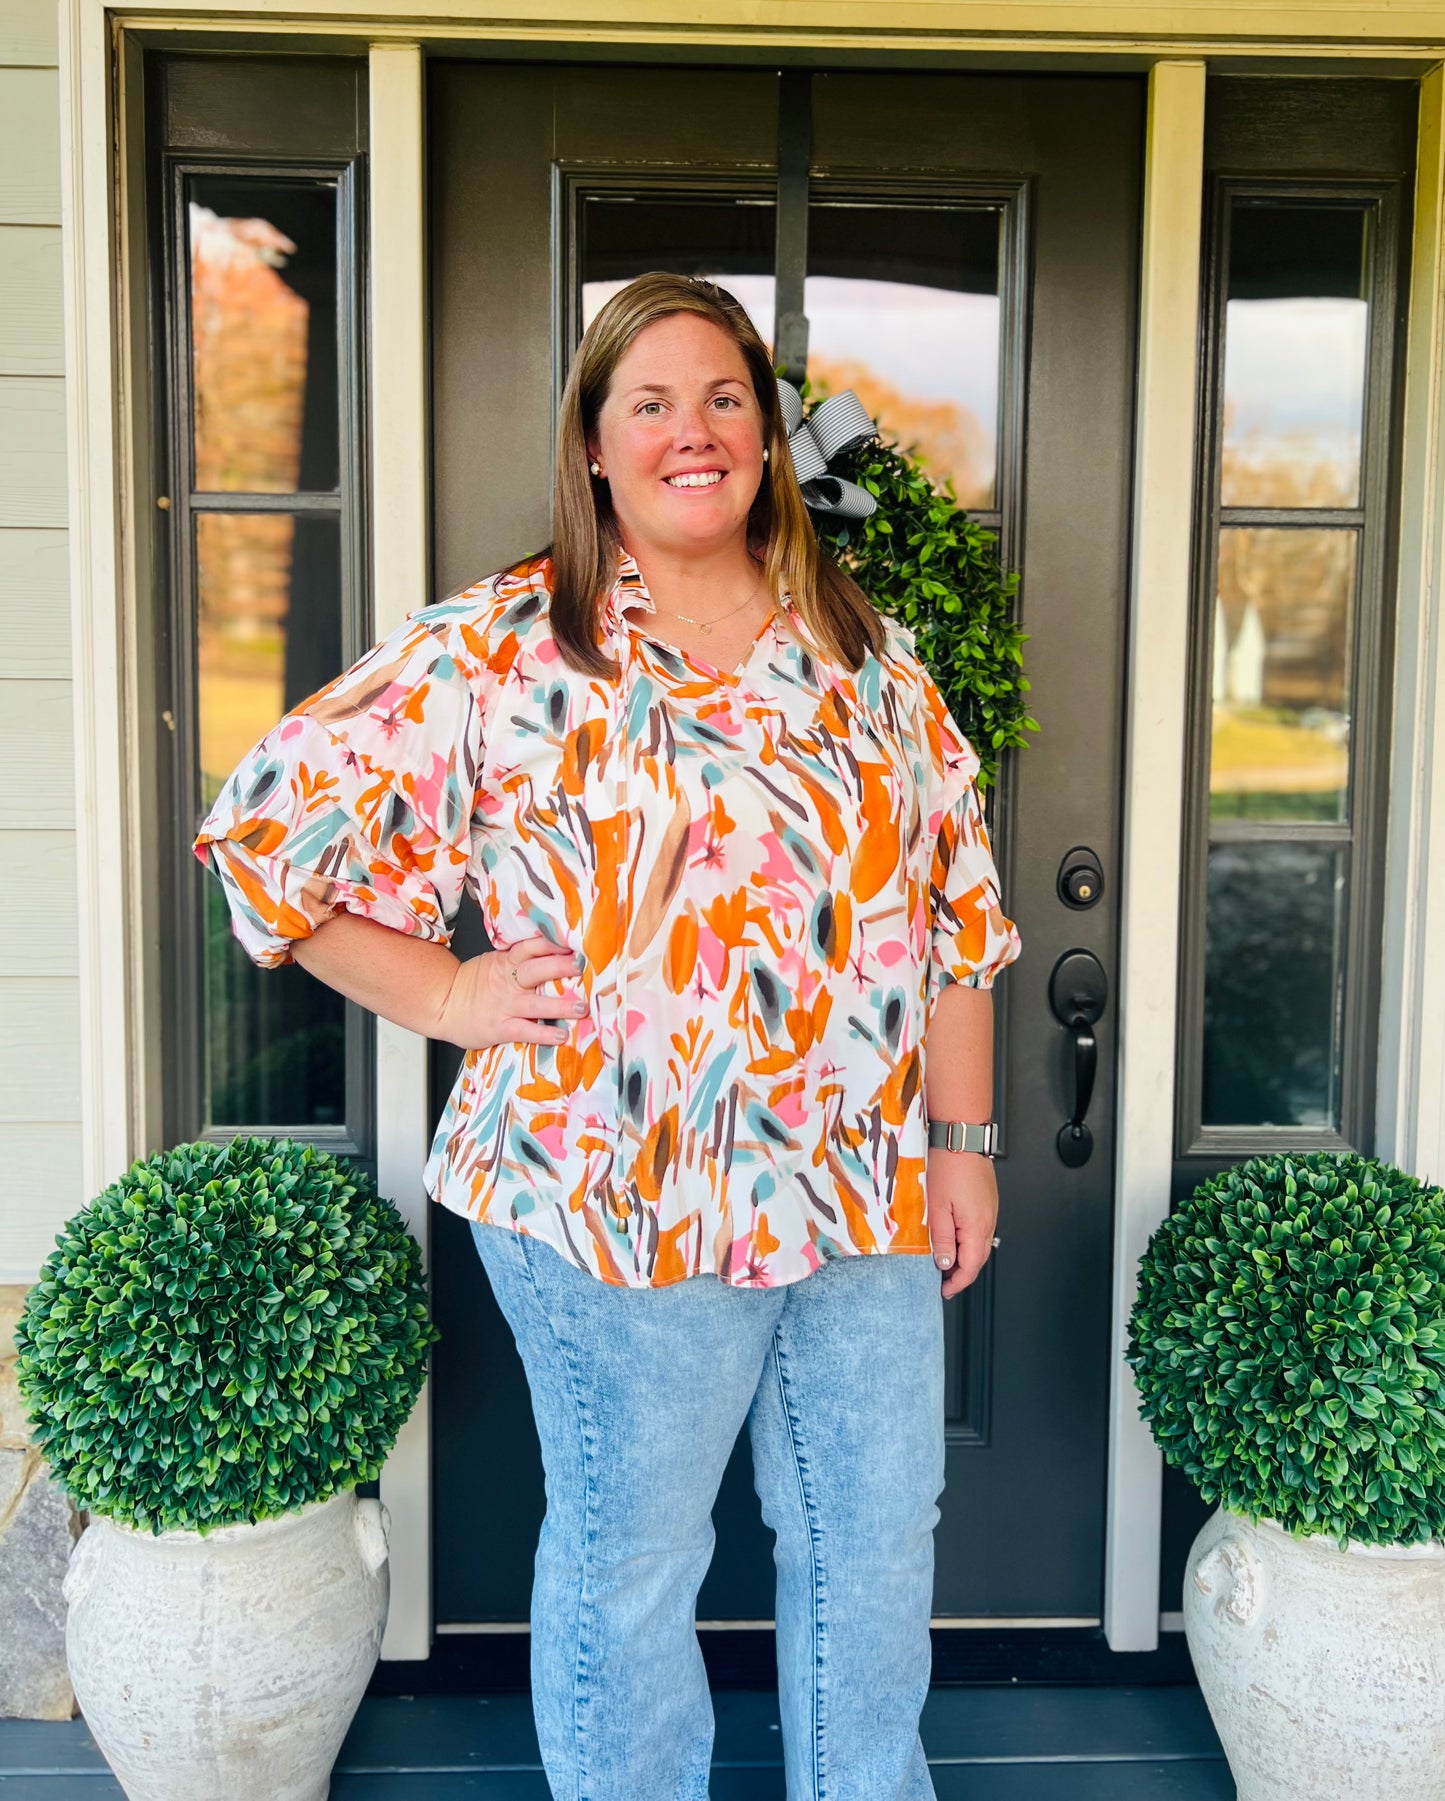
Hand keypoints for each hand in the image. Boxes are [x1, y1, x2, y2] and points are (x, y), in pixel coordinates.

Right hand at [434, 935, 588, 1050]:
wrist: (442, 1005)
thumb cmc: (472, 984)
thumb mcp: (494, 962)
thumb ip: (520, 958)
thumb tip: (555, 951)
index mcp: (507, 962)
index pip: (531, 947)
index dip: (552, 943)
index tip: (574, 942)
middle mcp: (508, 982)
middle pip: (537, 970)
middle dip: (561, 968)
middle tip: (582, 967)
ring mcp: (505, 1005)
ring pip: (536, 1004)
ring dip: (561, 1005)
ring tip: (581, 1008)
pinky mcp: (500, 1028)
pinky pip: (525, 1031)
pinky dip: (543, 1034)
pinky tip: (560, 1036)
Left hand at [926, 1149, 998, 1299]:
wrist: (961, 1137)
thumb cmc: (948, 1167)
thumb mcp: (937, 1208)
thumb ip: (941, 1239)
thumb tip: (944, 1263)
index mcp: (976, 1226)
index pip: (971, 1267)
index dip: (957, 1282)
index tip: (945, 1290)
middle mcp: (988, 1220)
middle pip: (978, 1258)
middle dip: (961, 1273)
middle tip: (943, 1280)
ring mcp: (990, 1210)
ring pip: (979, 1244)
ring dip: (964, 1256)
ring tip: (944, 1259)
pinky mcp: (987, 1201)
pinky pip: (979, 1229)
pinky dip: (967, 1240)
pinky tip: (953, 1236)